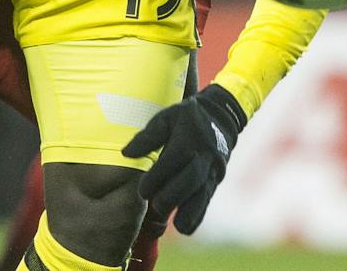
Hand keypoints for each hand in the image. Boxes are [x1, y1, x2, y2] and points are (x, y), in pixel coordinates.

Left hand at [121, 83, 245, 234]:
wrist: (220, 118)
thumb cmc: (185, 118)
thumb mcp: (166, 117)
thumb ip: (147, 136)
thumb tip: (126, 154)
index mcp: (189, 135)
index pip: (175, 158)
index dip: (158, 176)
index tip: (142, 191)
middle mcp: (204, 153)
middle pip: (191, 178)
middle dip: (173, 196)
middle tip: (155, 207)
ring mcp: (213, 168)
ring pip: (203, 192)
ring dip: (189, 211)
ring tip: (176, 225)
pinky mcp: (215, 180)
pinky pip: (208, 199)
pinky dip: (197, 215)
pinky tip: (185, 228)